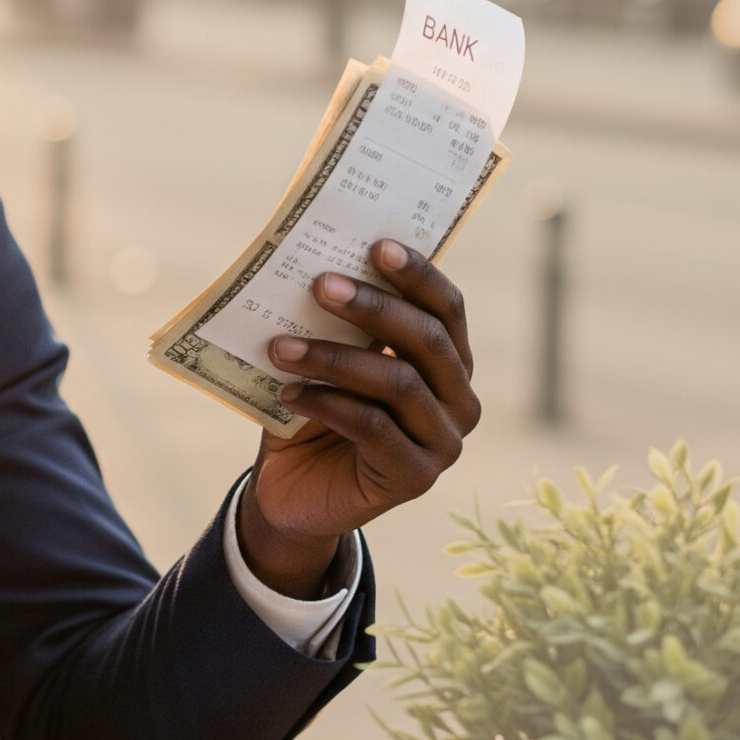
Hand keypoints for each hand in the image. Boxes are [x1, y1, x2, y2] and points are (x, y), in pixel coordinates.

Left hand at [236, 239, 480, 595]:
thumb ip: (334, 324)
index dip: (418, 275)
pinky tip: (288, 393)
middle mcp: (459, 400)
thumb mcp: (326, 362)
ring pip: (398, 382)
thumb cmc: (313, 413)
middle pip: (427, 340)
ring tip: (280, 346)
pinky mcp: (415, 477)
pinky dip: (326, 403)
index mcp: (449, 362)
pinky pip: (373, 427)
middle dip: (373, 307)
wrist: (293, 494)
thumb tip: (311, 267)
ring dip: (333, 357)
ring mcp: (444, 442)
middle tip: (319, 285)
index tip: (376, 246)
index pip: (446, 309)